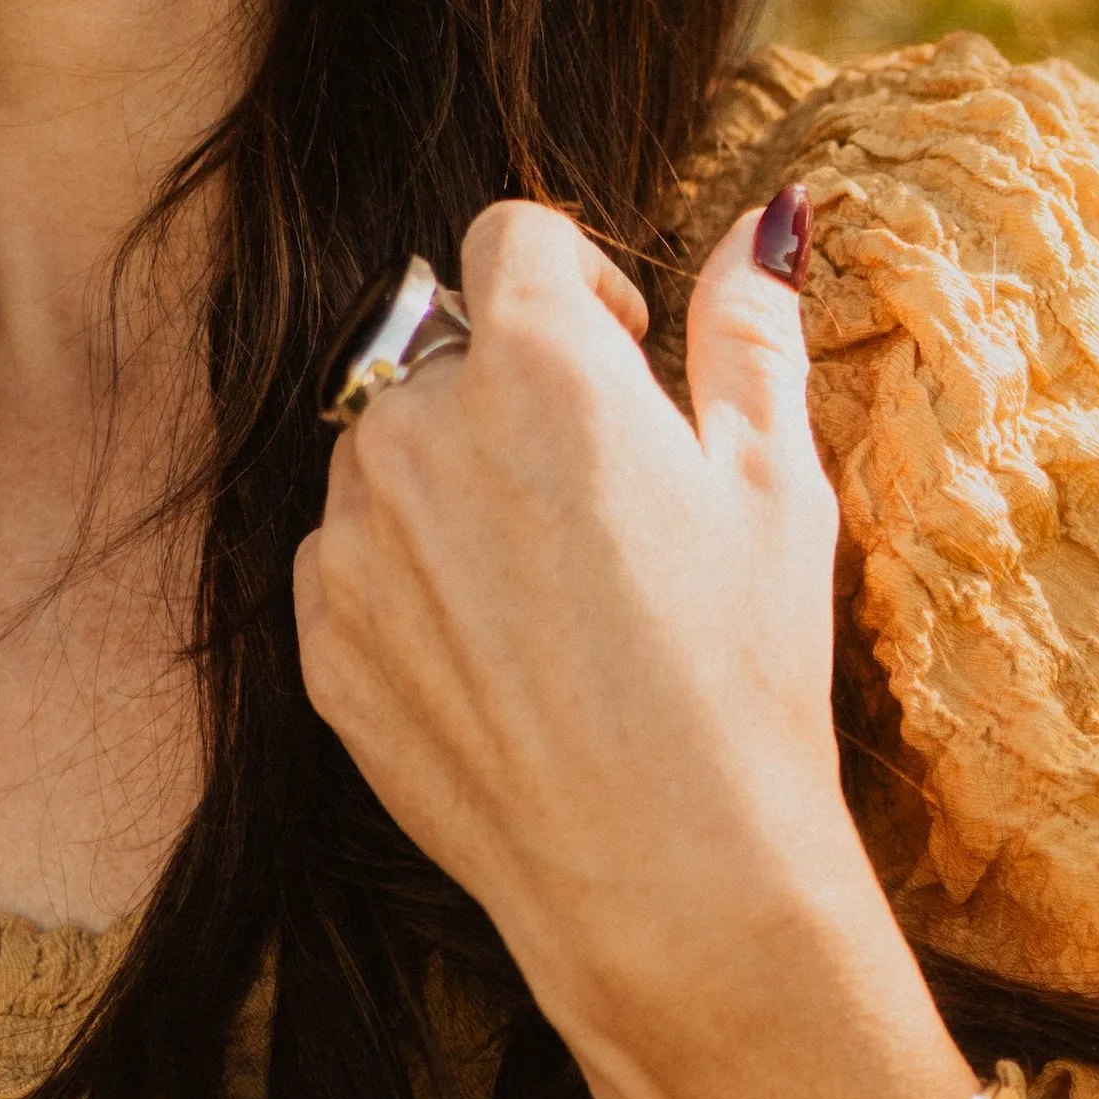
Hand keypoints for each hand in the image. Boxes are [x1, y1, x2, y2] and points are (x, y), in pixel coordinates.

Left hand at [291, 197, 977, 1098]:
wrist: (665, 879)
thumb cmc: (741, 679)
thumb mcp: (778, 489)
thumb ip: (750, 334)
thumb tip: (762, 219)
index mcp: (534, 364)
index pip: (514, 239)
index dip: (580, 281)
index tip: (625, 349)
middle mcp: (412, 431)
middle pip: (448, 356)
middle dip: (519, 401)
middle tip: (608, 512)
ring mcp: (349, 544)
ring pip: (390, 462)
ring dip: (455, 492)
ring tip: (554, 602)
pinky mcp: (321, 645)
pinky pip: (352, 570)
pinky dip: (412, 590)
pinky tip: (505, 666)